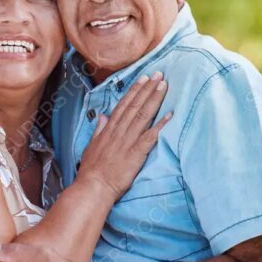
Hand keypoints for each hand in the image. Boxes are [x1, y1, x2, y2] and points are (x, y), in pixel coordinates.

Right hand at [78, 71, 171, 198]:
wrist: (94, 186)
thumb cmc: (92, 170)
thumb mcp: (91, 146)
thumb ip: (98, 130)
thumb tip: (102, 116)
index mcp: (109, 129)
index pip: (124, 105)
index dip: (135, 91)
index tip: (144, 79)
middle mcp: (119, 131)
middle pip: (135, 106)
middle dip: (147, 89)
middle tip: (159, 75)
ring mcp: (128, 141)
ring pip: (143, 115)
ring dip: (154, 99)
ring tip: (164, 86)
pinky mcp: (136, 153)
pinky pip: (151, 136)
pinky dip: (161, 125)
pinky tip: (170, 115)